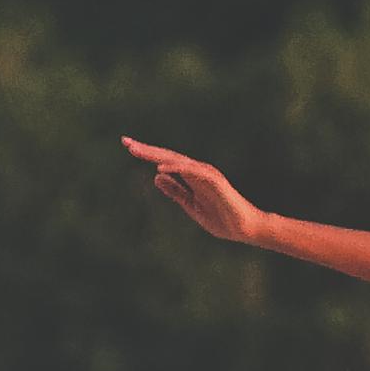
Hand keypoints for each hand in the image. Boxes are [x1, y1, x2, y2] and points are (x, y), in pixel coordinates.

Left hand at [122, 135, 266, 248]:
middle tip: (125, 141)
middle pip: (168, 156)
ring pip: (178, 160)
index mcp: (191, 177)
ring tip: (136, 150)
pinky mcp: (214, 181)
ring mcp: (206, 174)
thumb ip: (176, 191)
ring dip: (157, 154)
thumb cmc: (222, 218)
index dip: (148, 154)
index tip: (128, 147)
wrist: (245, 229)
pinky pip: (192, 171)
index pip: (166, 162)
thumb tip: (156, 176)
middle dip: (146, 149)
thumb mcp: (191, 206)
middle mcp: (198, 171)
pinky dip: (177, 168)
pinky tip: (160, 167)